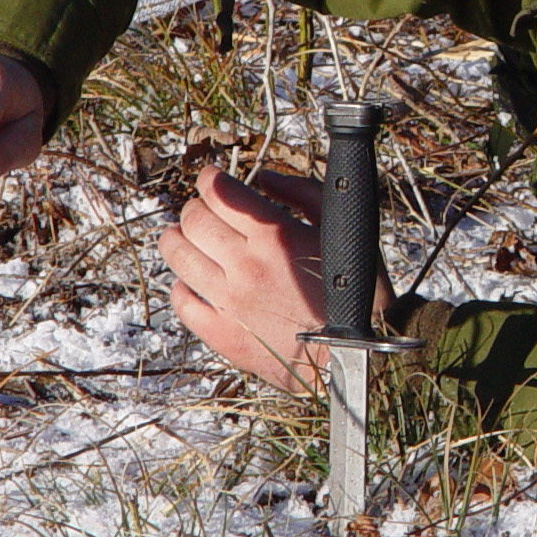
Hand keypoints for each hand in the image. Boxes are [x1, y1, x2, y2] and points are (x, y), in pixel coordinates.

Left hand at [160, 167, 388, 391]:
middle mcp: (245, 267)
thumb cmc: (358, 295)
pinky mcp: (222, 335)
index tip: (211, 179)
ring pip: (178, 257)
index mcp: (274, 237)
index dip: (210, 180)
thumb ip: (304, 194)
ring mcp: (229, 303)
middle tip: (202, 210)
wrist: (358, 358)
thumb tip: (266, 179)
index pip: (219, 194)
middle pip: (193, 221)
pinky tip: (192, 282)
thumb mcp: (341, 230)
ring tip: (184, 238)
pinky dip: (182, 286)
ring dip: (177, 240)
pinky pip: (183, 303)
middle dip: (194, 207)